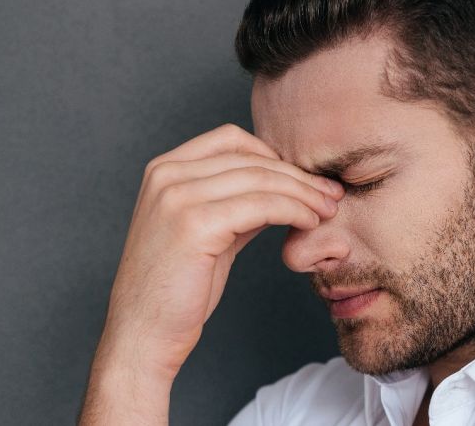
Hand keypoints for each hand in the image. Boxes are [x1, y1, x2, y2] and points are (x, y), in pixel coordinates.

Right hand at [94, 123, 343, 380]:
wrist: (143, 335)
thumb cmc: (177, 289)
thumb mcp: (207, 232)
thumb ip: (236, 203)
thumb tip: (282, 187)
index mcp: (163, 169)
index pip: (231, 140)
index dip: (275, 156)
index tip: (306, 179)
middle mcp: (166, 176)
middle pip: (251, 159)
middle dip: (299, 175)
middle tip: (331, 194)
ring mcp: (177, 197)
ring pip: (261, 179)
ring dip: (304, 193)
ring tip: (327, 209)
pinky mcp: (194, 225)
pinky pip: (262, 206)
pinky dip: (294, 210)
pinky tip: (309, 222)